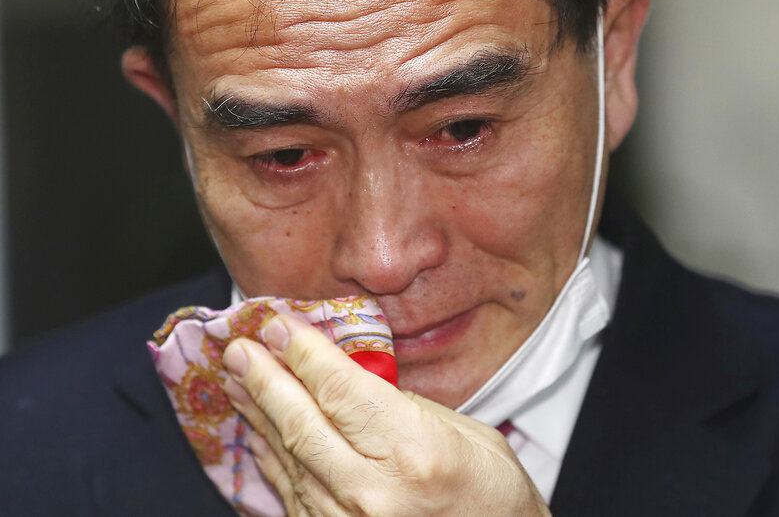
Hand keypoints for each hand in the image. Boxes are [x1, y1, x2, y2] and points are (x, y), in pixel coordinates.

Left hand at [221, 314, 549, 516]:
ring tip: (238, 382)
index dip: (304, 354)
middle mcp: (374, 492)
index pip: (341, 389)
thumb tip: (355, 378)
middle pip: (303, 423)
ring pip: (289, 459)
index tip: (282, 326)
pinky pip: (292, 494)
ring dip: (259, 416)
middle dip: (266, 379)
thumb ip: (405, 407)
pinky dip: (271, 460)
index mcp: (414, 451)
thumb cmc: (494, 497)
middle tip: (240, 348)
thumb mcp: (466, 434)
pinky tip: (258, 435)